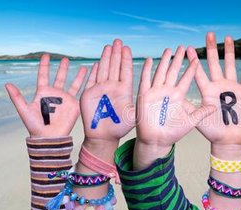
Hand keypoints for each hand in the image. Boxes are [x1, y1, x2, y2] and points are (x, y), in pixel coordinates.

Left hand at [5, 54, 87, 137]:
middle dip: (62, 68)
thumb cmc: (35, 125)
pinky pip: (81, 92)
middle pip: (60, 77)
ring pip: (73, 83)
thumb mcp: (24, 110)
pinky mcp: (74, 105)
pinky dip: (86, 84)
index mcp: (43, 93)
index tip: (46, 56)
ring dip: (78, 75)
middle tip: (65, 58)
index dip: (44, 66)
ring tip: (84, 66)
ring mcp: (65, 99)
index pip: (44, 76)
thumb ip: (17, 97)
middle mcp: (55, 94)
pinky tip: (91, 78)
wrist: (49, 137)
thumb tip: (7, 84)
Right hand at [80, 39, 134, 159]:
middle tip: (118, 41)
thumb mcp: (132, 117)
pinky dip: (93, 71)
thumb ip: (138, 108)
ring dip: (105, 58)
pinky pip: (91, 79)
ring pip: (104, 70)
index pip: (125, 71)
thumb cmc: (119, 128)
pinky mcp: (89, 94)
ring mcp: (101, 89)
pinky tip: (96, 62)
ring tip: (108, 46)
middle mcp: (112, 87)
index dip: (126, 59)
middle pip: (114, 66)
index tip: (127, 48)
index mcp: (124, 90)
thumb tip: (151, 102)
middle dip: (116, 53)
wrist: (103, 136)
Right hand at [133, 46, 215, 168]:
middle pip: (174, 71)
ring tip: (169, 50)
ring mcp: (156, 92)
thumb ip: (201, 113)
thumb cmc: (173, 132)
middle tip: (183, 47)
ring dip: (165, 61)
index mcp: (179, 95)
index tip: (196, 57)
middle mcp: (168, 91)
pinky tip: (151, 60)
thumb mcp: (190, 121)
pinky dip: (148, 70)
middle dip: (178, 59)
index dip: (191, 68)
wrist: (157, 140)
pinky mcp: (145, 96)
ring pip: (161, 72)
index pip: (186, 78)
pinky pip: (146, 80)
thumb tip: (215, 107)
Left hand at [187, 32, 240, 151]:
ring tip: (228, 38)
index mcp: (207, 91)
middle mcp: (219, 87)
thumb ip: (189, 107)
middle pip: (215, 63)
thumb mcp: (197, 119)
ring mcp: (232, 88)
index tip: (187, 48)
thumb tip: (176, 98)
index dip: (193, 61)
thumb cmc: (213, 132)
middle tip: (209, 34)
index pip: (198, 73)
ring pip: (230, 65)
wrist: (230, 140)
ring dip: (230, 52)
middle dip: (212, 49)